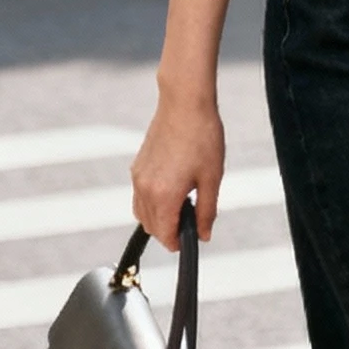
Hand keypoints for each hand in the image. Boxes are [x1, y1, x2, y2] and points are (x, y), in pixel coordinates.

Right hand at [131, 87, 224, 248]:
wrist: (185, 104)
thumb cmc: (202, 137)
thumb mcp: (211, 179)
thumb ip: (206, 212)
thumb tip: (203, 235)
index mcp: (164, 195)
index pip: (164, 235)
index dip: (178, 243)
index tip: (190, 240)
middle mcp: (145, 188)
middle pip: (151, 227)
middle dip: (169, 232)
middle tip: (191, 219)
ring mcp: (138, 177)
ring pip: (142, 213)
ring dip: (159, 218)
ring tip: (183, 203)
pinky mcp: (137, 167)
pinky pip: (139, 197)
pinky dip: (152, 203)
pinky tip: (172, 189)